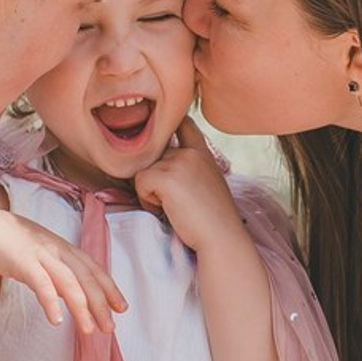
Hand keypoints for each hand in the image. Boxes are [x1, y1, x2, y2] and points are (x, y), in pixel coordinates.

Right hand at [0, 206, 126, 333]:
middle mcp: (56, 249)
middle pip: (86, 277)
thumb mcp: (40, 253)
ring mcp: (40, 254)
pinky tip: (56, 319)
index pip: (93, 268)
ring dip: (81, 307)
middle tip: (109, 327)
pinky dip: (50, 301)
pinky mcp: (22, 261)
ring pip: (68, 281)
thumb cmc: (9, 243)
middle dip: (100, 303)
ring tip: (88, 330)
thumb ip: (56, 270)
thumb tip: (71, 293)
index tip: (121, 308)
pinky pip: (40, 283)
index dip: (109, 288)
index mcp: (63, 247)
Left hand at [132, 117, 242, 252]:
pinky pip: (140, 182)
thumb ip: (188, 169)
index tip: (161, 141)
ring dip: (151, 191)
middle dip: (156, 177)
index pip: (182, 123)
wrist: (221, 238)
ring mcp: (179, 162)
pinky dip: (147, 200)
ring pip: (143, 169)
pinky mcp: (166, 176)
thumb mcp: (206, 183)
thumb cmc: (212, 220)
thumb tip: (158, 166)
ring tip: (172, 207)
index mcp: (203, 153)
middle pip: (153, 154)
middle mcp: (191, 152)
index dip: (166, 129)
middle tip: (173, 200)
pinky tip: (166, 210)